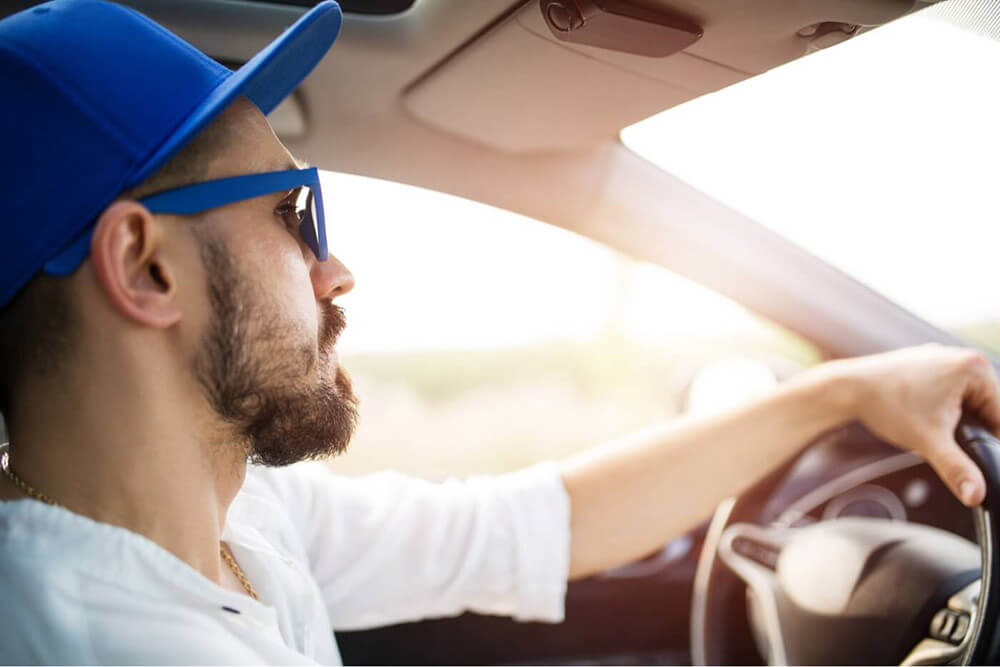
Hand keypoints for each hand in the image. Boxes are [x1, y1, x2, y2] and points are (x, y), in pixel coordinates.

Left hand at [831, 344, 999, 506]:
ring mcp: (942, 358)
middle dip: (971, 429)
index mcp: (975, 367)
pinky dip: (941, 408)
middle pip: (986, 406)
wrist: (847, 389)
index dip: (992, 441)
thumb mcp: (929, 442)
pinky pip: (946, 391)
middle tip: (946, 441)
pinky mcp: (925, 364)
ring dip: (956, 419)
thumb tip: (977, 494)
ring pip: (965, 400)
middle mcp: (961, 356)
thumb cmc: (886, 405)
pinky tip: (924, 417)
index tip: (981, 456)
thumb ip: (958, 469)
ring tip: (932, 427)